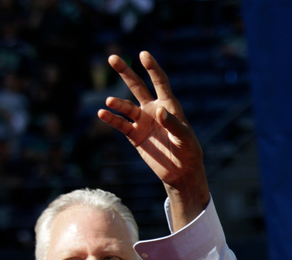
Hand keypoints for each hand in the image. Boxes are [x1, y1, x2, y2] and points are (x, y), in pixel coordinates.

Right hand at [97, 51, 209, 224]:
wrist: (181, 172)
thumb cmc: (188, 152)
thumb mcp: (185, 138)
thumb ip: (173, 124)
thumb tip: (158, 111)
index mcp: (169, 106)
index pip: (160, 83)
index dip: (153, 69)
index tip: (144, 54)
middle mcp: (154, 110)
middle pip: (137, 86)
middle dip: (125, 72)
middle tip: (112, 58)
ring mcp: (143, 121)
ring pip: (126, 106)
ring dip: (117, 103)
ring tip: (109, 102)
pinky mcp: (134, 135)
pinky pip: (120, 124)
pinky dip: (111, 119)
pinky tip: (103, 114)